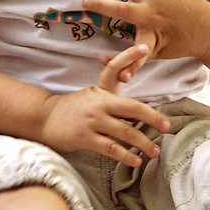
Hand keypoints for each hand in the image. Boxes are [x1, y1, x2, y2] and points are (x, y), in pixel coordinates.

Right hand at [38, 70, 169, 167]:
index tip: (145, 49)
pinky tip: (135, 161)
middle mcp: (99, 104)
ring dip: (143, 143)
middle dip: (153, 118)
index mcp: (101, 92)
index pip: (117, 72)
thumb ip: (112, 101)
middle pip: (133, 108)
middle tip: (166, 127)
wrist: (42, 118)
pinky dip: (125, 155)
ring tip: (154, 151)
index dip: (129, 58)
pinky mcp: (85, 138)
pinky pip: (111, 148)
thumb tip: (137, 113)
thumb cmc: (71, 109)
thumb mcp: (90, 96)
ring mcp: (92, 121)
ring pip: (125, 132)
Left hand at [82, 0, 209, 82]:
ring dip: (119, 52)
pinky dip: (130, 68)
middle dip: (102, 5)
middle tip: (84, 1)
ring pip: (134, 44)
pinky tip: (118, 75)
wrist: (209, 31)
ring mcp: (154, 35)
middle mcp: (152, 15)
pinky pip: (141, 61)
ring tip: (102, 58)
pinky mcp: (157, 51)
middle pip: (124, 9)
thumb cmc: (189, 4)